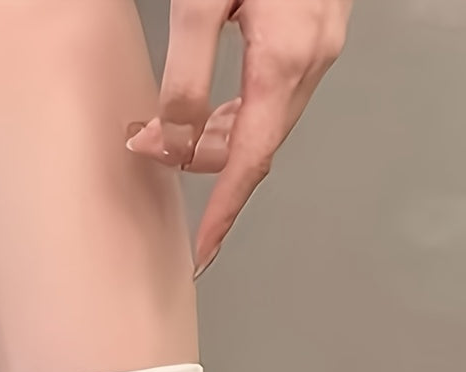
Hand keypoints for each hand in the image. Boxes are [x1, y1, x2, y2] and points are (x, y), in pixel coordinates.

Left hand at [128, 0, 350, 276]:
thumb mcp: (202, 1)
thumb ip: (187, 74)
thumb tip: (172, 141)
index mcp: (284, 60)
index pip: (248, 163)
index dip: (223, 214)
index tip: (200, 252)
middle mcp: (311, 60)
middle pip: (255, 146)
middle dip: (202, 168)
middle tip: (147, 157)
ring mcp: (318, 46)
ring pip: (263, 121)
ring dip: (216, 139)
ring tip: (164, 136)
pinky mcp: (313, 31)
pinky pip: (273, 94)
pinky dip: (237, 113)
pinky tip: (207, 113)